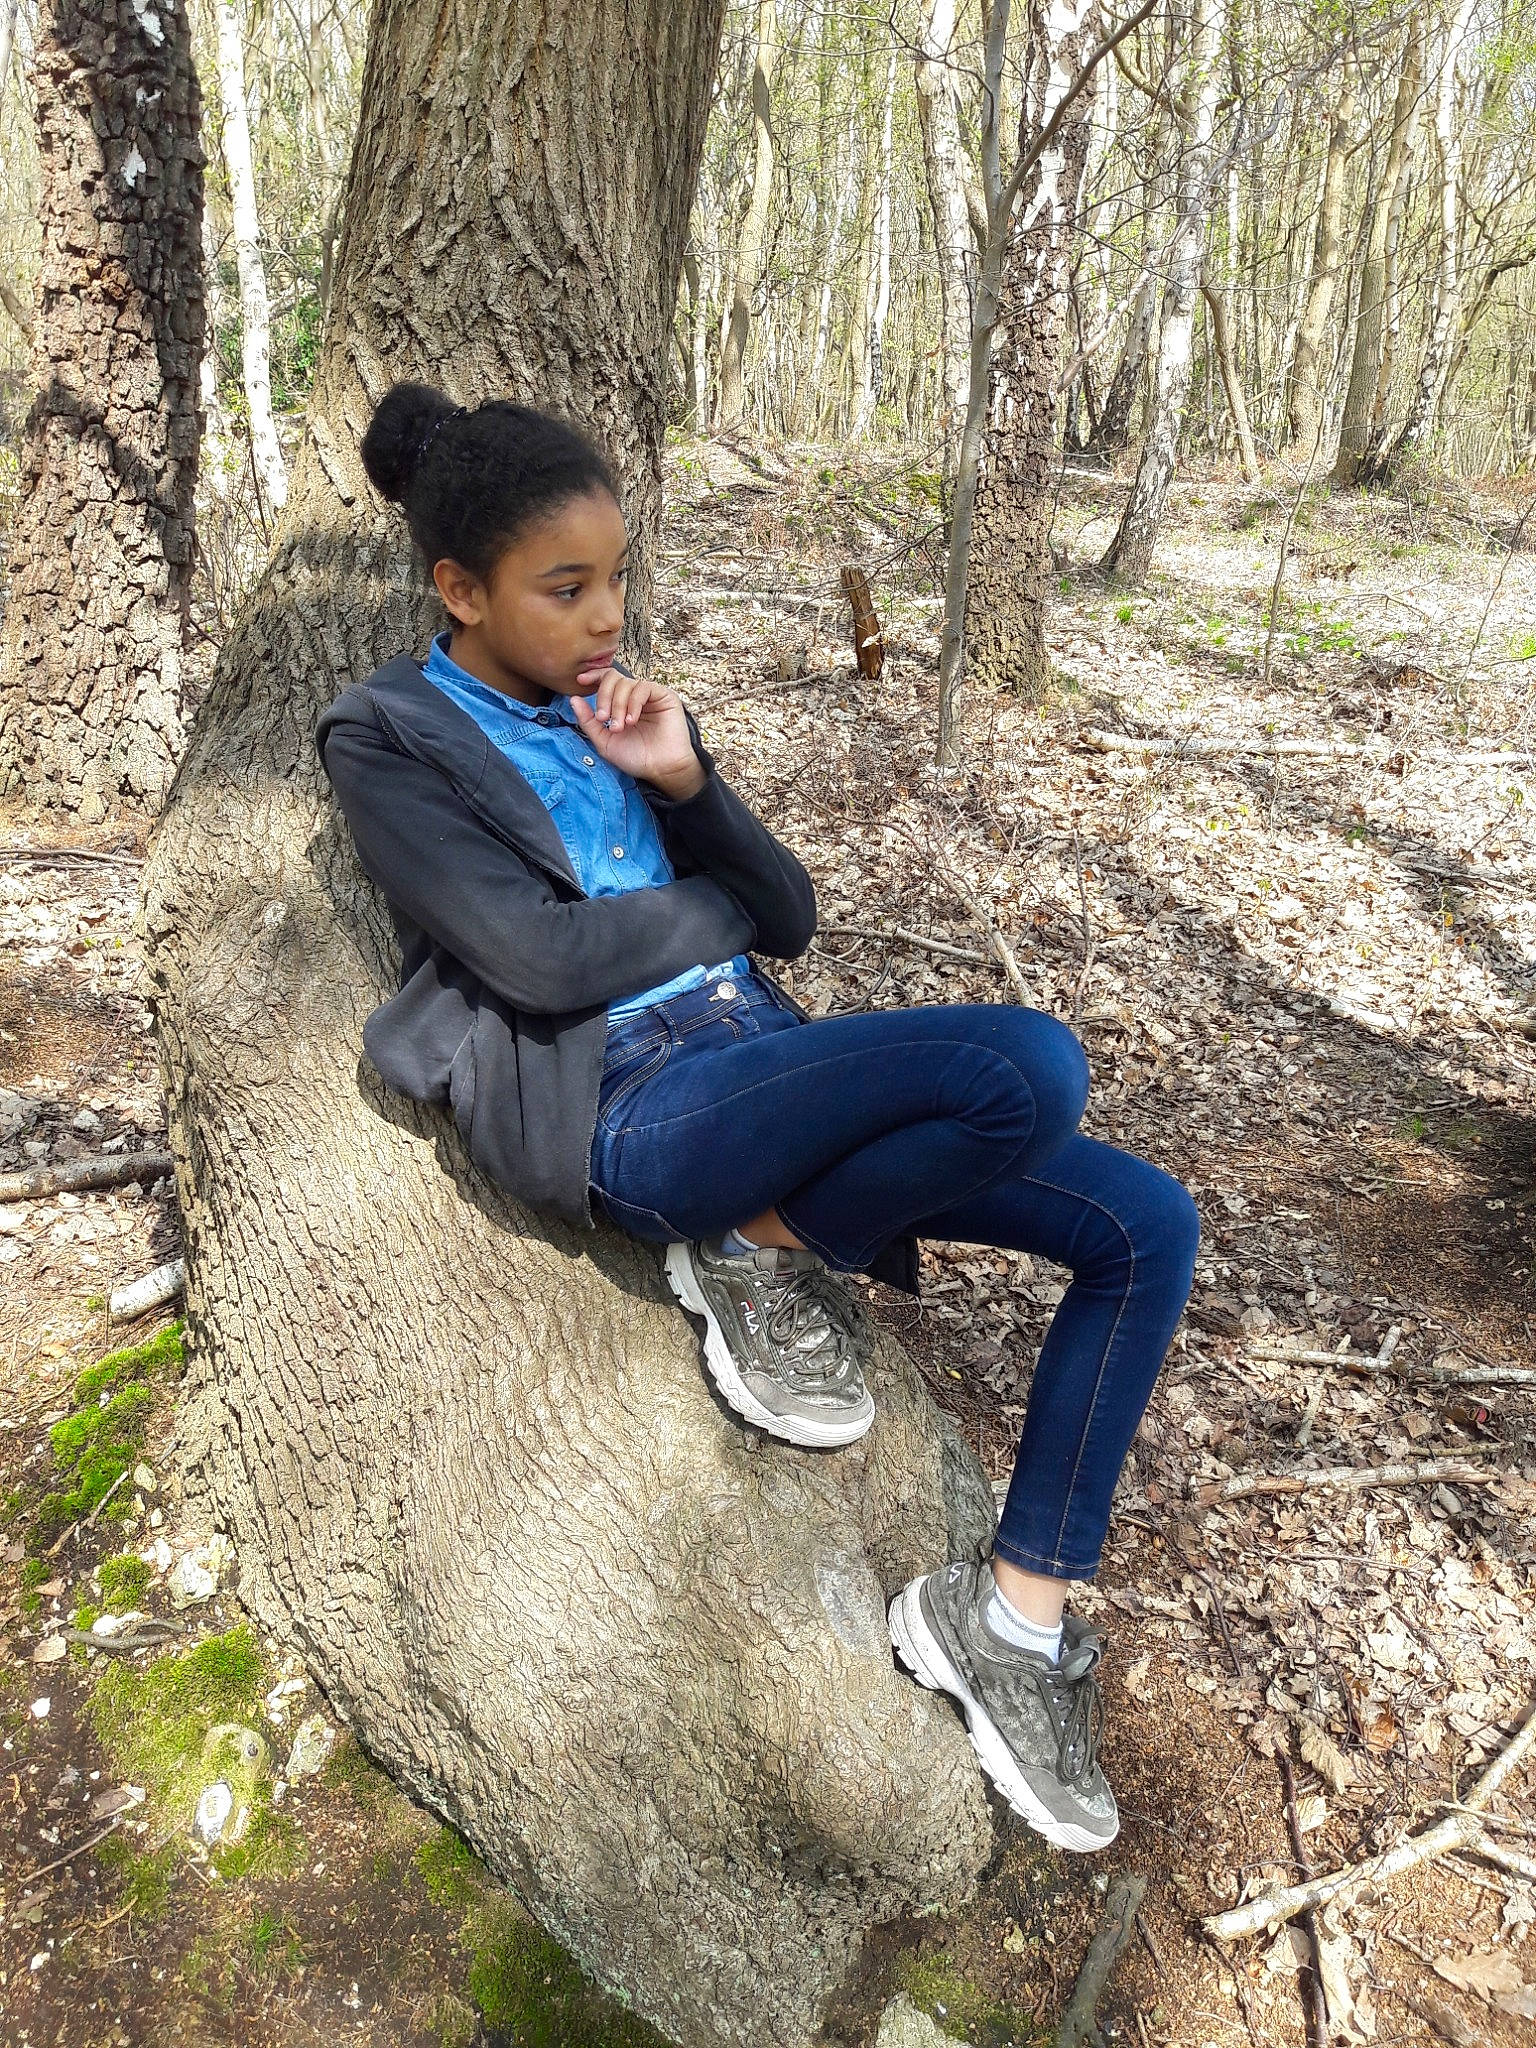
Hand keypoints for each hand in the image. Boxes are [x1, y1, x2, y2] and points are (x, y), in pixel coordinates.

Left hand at [570, 667, 703, 796]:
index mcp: (620, 704)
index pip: (606, 680)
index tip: (580, 681)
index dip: (593, 676)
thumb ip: (588, 721)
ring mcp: (649, 696)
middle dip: (603, 696)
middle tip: (603, 718)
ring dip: (617, 705)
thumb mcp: (604, 741)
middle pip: (613, 678)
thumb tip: (574, 699)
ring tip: (619, 727)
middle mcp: (634, 697)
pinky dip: (633, 703)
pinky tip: (632, 720)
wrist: (660, 769)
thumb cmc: (635, 757)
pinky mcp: (664, 696)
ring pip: (626, 683)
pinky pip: (643, 687)